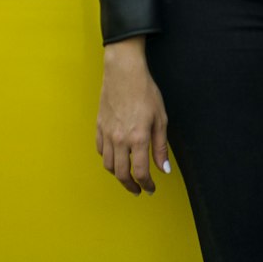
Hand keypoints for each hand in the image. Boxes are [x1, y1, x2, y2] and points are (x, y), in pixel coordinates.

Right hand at [96, 37, 170, 195]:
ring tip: (127, 176)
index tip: (150, 188)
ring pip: (108, 165)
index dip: (146, 185)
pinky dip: (107, 158)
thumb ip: (161, 146)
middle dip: (131, 185)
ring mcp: (107, 133)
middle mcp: (119, 140)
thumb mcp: (160, 118)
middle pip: (121, 174)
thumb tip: (164, 169)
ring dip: (118, 175)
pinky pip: (100, 150)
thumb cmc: (145, 91)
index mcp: (137, 138)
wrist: (124, 72)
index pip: (140, 172)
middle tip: (139, 189)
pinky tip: (115, 157)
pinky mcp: (99, 126)